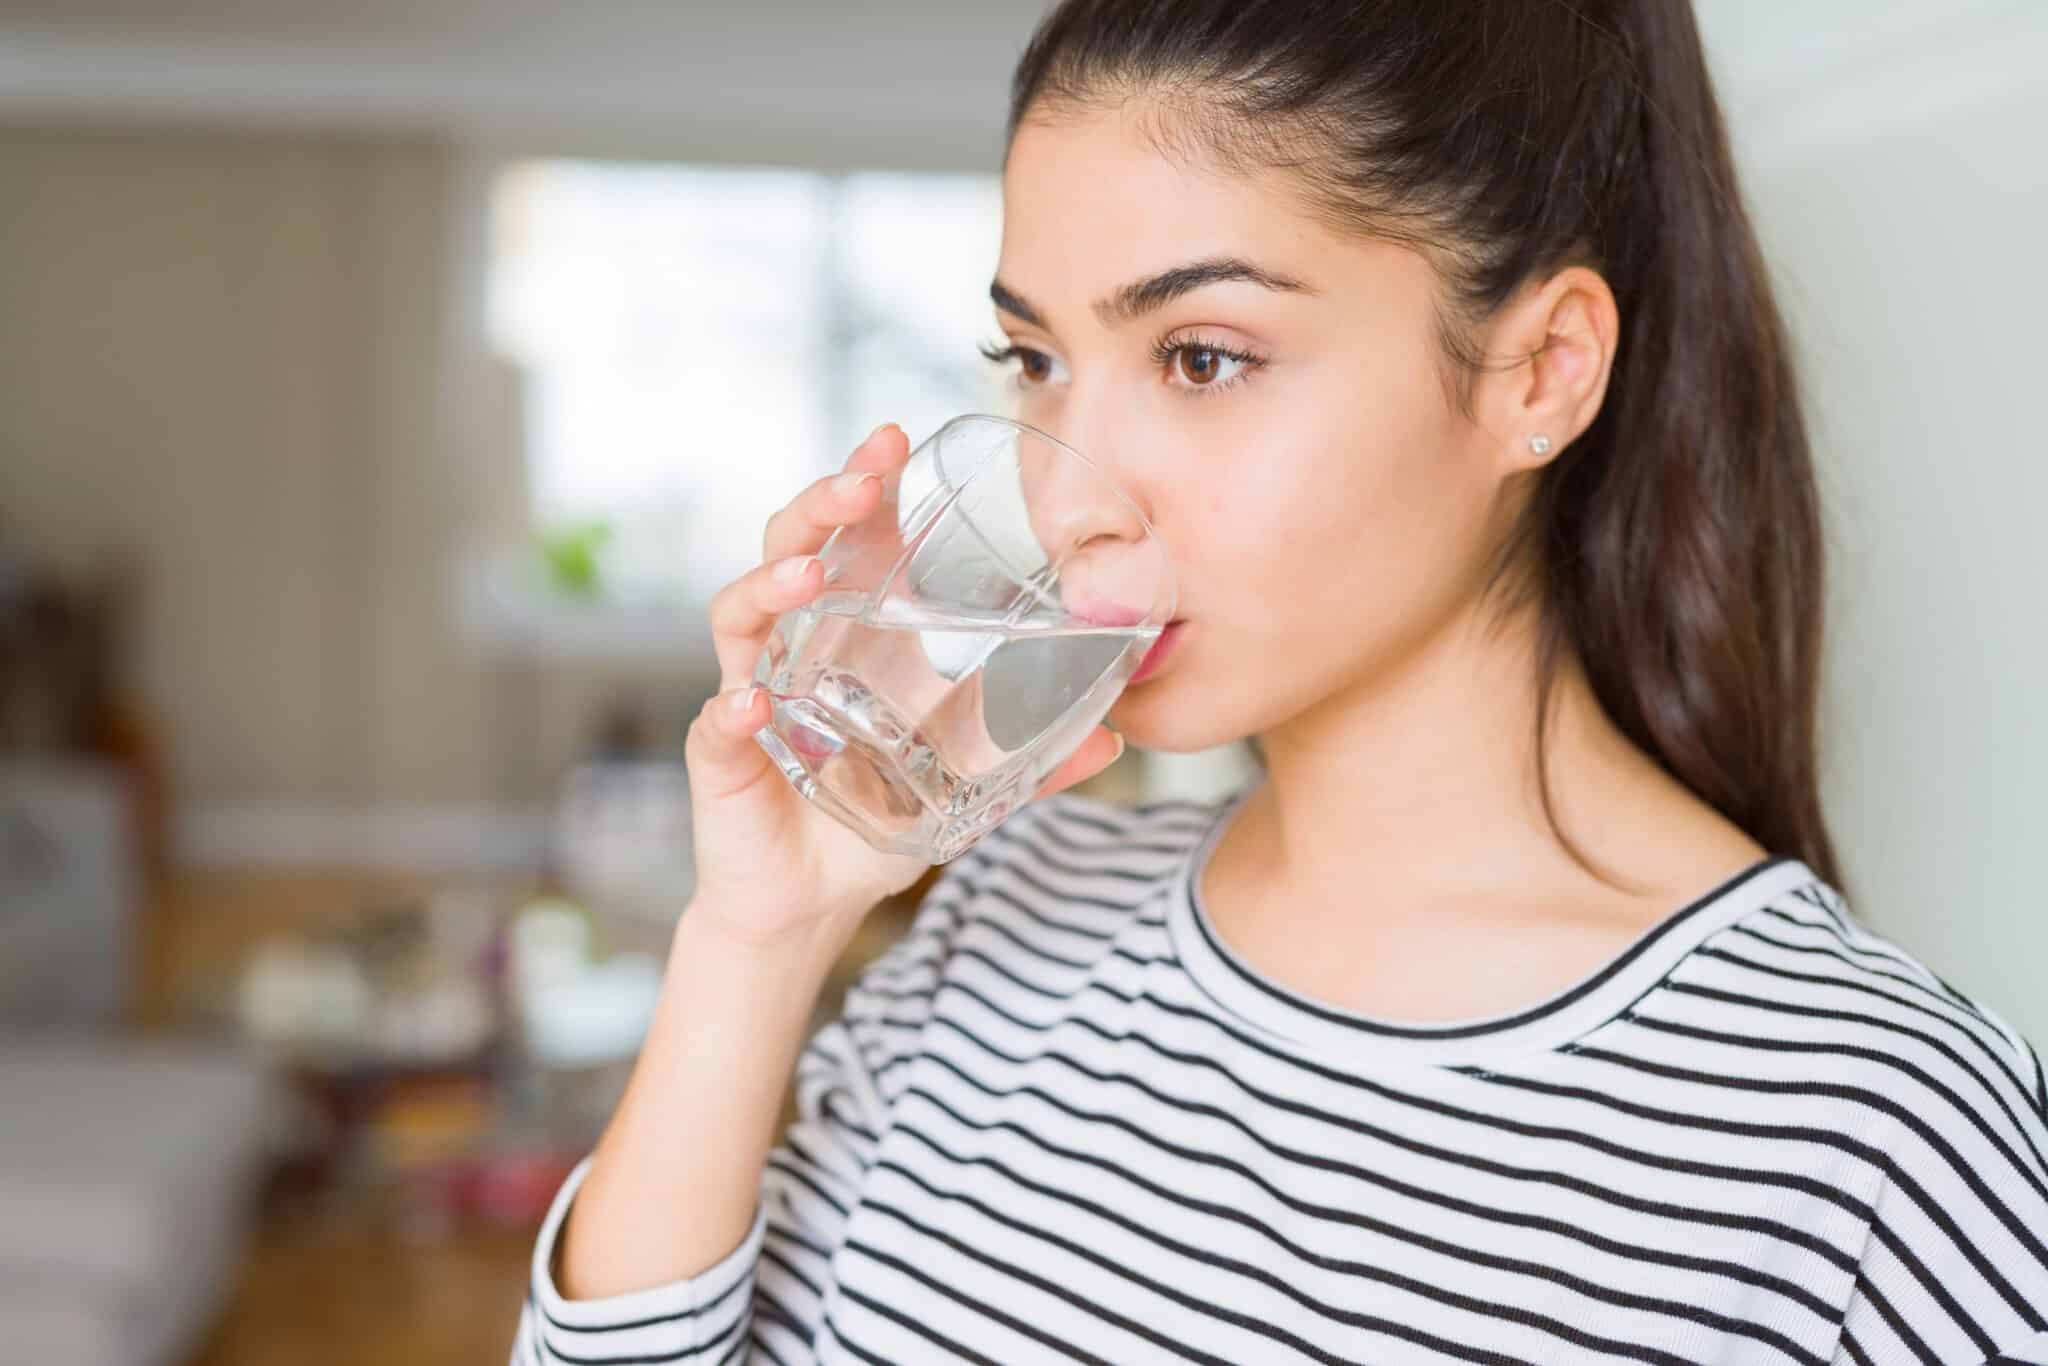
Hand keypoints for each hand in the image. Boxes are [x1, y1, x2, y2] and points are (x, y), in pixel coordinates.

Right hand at [684, 422, 1124, 943]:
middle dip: (821, 506)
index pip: (849, 541)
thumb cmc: (872, 823)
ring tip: (809, 577)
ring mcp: (751, 695)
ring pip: (740, 617)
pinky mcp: (723, 759)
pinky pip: (717, 725)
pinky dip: (731, 713)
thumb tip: (1116, 738)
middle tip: (861, 481)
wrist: (808, 905)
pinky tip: (751, 706)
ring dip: (771, 587)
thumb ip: (1033, 761)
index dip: (865, 486)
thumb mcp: (965, 788)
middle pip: (789, 550)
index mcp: (847, 637)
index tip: (894, 440)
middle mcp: (791, 650)